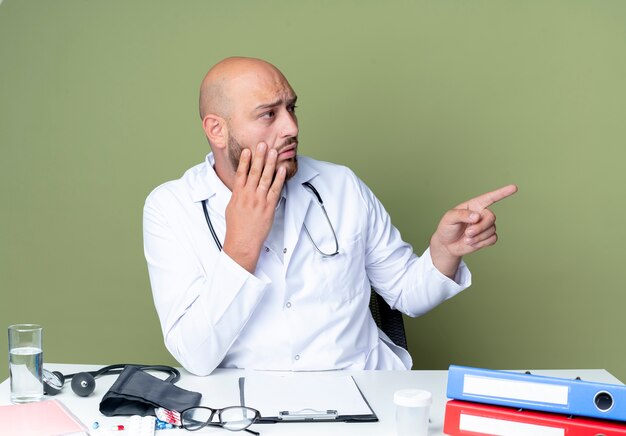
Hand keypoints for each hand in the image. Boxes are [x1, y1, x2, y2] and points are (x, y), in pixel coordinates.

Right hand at [223, 142, 286, 272]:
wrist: (242, 242)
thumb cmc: (236, 227)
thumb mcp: (232, 207)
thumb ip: (237, 194)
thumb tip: (240, 185)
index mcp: (237, 195)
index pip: (241, 173)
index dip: (245, 160)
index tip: (247, 150)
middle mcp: (248, 195)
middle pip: (254, 172)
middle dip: (259, 157)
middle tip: (262, 144)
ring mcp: (259, 201)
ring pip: (265, 178)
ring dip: (269, 163)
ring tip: (273, 152)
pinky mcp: (269, 207)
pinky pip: (275, 190)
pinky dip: (279, 179)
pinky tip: (281, 169)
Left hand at [430, 184, 517, 277]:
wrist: (447, 244)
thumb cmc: (447, 227)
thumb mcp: (449, 218)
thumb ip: (462, 215)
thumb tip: (477, 216)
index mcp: (474, 205)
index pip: (490, 198)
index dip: (502, 192)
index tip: (514, 187)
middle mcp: (482, 214)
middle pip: (491, 217)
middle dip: (480, 227)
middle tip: (468, 233)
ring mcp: (486, 226)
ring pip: (491, 230)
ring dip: (478, 237)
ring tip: (466, 239)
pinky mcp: (488, 237)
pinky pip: (492, 239)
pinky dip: (481, 243)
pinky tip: (472, 243)